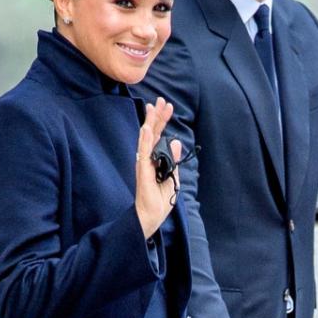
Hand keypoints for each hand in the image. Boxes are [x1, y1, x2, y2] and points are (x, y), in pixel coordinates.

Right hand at [135, 97, 181, 237]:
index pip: (159, 136)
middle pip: (153, 133)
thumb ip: (173, 160)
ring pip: (147, 138)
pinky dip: (144, 139)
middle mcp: (148, 158)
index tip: (168, 107)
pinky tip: (146, 127)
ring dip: (151, 122)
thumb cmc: (160, 200)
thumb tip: (176, 141)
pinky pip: (143, 152)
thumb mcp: (172, 177)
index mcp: (155, 159)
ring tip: (153, 107)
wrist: (152, 216)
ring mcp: (144, 163)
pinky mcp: (142, 170)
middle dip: (157, 116)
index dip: (163, 121)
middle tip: (161, 100)